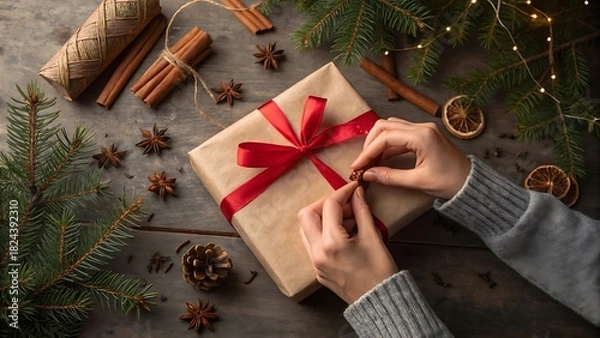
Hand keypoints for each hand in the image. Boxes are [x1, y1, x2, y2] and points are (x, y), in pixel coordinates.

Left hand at [297, 181, 397, 303]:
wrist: (379, 301)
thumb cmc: (380, 271)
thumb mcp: (373, 237)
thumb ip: (362, 212)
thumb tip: (357, 194)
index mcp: (332, 243)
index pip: (330, 206)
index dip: (343, 192)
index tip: (354, 188)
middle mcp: (317, 252)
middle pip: (307, 214)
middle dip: (325, 204)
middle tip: (344, 204)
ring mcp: (315, 263)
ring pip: (306, 229)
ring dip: (321, 218)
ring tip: (346, 219)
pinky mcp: (318, 270)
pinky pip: (312, 244)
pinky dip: (323, 232)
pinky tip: (343, 233)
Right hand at [351, 118, 470, 199]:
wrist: (471, 183)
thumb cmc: (449, 182)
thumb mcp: (417, 182)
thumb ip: (390, 177)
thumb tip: (367, 175)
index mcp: (422, 136)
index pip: (385, 137)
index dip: (368, 151)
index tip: (357, 165)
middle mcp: (422, 127)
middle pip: (385, 126)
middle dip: (370, 143)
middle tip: (362, 161)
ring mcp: (423, 129)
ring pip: (391, 127)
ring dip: (378, 141)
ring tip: (370, 160)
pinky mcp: (424, 135)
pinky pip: (400, 134)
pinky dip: (388, 144)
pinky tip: (382, 158)